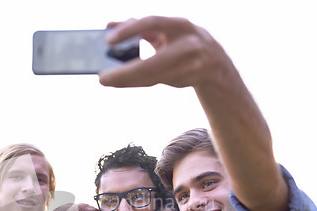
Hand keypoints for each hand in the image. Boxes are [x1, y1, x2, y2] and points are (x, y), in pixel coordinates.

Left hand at [99, 16, 231, 89]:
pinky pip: (155, 82)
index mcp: (180, 25)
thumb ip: (139, 28)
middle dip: (125, 72)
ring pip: (151, 77)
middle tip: (102, 78)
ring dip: (127, 80)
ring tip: (107, 81)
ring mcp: (189, 65)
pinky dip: (136, 82)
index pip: (152, 22)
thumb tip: (108, 26)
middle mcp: (188, 44)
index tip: (108, 40)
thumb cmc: (181, 41)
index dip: (130, 30)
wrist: (214, 63)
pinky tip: (121, 82)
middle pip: (151, 62)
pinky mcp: (185, 80)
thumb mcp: (165, 29)